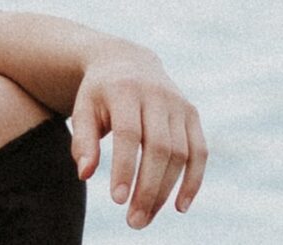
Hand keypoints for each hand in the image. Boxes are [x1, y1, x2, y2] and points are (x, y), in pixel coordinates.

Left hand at [68, 51, 205, 229]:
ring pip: (180, 153)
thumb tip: (85, 174)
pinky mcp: (193, 114)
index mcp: (125, 90)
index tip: (117, 200)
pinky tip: (180, 206)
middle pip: (159, 148)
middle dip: (148, 188)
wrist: (127, 61)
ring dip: (166, 190)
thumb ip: (83, 141)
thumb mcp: (83, 110)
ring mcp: (179, 104)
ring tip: (146, 217)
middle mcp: (157, 95)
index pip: (129, 134)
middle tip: (134, 221)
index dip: (125, 168)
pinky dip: (194, 180)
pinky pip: (199, 151)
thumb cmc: (99, 93)